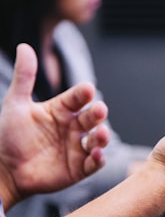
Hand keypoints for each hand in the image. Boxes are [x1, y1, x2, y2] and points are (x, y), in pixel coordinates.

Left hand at [0, 43, 109, 208]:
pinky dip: (98, 159)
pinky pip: (94, 163)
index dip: (83, 94)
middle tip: (99, 110)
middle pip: (92, 117)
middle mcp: (73, 127)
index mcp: (62, 110)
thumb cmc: (9, 136)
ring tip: (101, 134)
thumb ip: (25, 77)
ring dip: (102, 137)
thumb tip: (24, 47)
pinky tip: (96, 154)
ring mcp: (78, 148)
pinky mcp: (80, 168)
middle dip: (98, 114)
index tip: (87, 89)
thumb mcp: (16, 104)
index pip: (77, 98)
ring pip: (98, 139)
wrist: (3, 170)